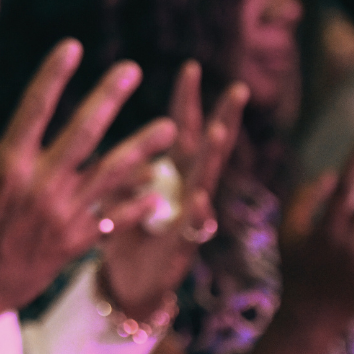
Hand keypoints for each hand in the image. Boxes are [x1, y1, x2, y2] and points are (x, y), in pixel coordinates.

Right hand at [0, 40, 176, 323]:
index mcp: (6, 168)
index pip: (34, 109)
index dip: (54, 75)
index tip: (72, 46)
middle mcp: (41, 188)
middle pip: (84, 134)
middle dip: (109, 99)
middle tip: (132, 70)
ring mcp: (62, 217)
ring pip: (111, 175)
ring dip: (143, 150)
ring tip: (170, 129)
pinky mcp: (74, 243)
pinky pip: (113, 219)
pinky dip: (137, 205)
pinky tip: (159, 191)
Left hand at [99, 62, 247, 317]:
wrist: (128, 286)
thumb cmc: (124, 234)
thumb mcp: (118, 192)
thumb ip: (122, 164)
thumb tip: (116, 136)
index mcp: (170, 174)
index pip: (181, 130)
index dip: (186, 102)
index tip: (191, 68)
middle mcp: (186, 191)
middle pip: (207, 149)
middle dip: (222, 119)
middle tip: (237, 90)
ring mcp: (189, 219)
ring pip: (206, 183)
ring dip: (212, 158)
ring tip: (219, 131)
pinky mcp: (181, 248)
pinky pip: (191, 229)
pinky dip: (195, 213)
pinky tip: (198, 198)